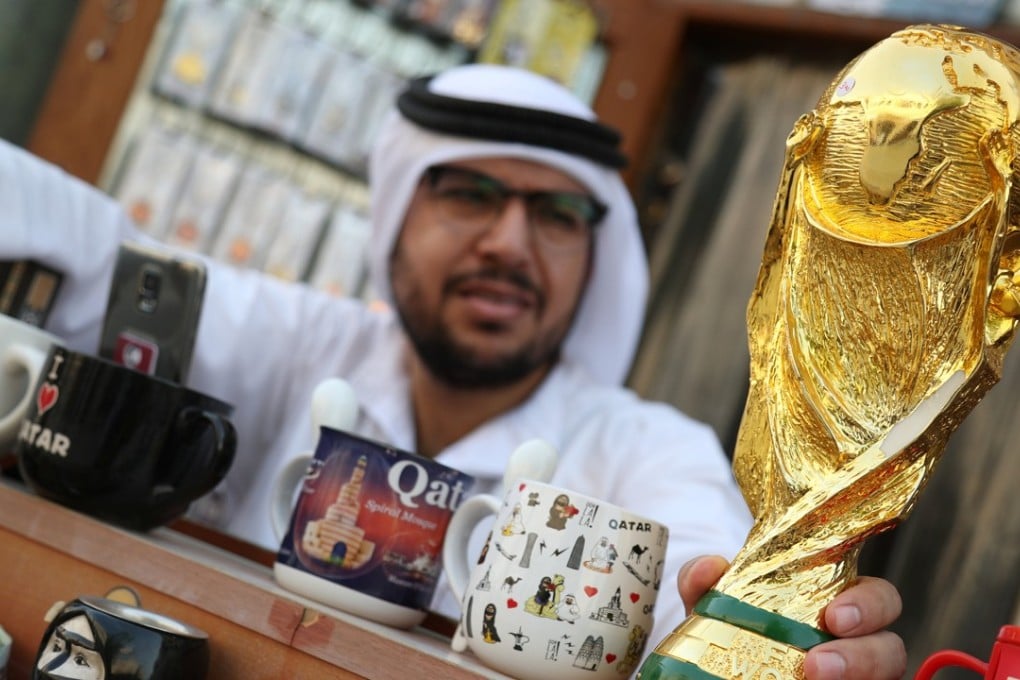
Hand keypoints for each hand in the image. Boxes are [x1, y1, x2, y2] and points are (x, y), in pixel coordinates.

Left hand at [677, 556, 905, 679]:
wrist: (717, 670)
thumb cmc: (729, 635)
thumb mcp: (714, 609)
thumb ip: (704, 581)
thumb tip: (709, 567)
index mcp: (835, 607)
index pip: (878, 597)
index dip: (868, 603)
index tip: (834, 616)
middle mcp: (858, 645)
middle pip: (891, 645)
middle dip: (864, 652)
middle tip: (817, 663)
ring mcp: (860, 676)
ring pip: (887, 676)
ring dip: (856, 674)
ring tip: (814, 678)